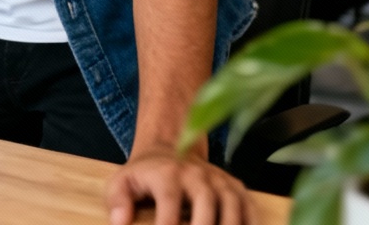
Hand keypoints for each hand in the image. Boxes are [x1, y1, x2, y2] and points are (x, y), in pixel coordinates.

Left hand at [105, 145, 256, 224]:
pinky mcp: (235, 187)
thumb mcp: (122, 181)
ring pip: (231, 204)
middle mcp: (195, 173)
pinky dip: (250, 224)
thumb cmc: (145, 175)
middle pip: (206, 200)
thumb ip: (117, 200)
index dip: (168, 224)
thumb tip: (119, 223)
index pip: (169, 199)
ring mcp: (218, 179)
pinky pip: (249, 207)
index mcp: (167, 173)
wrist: (170, 150)